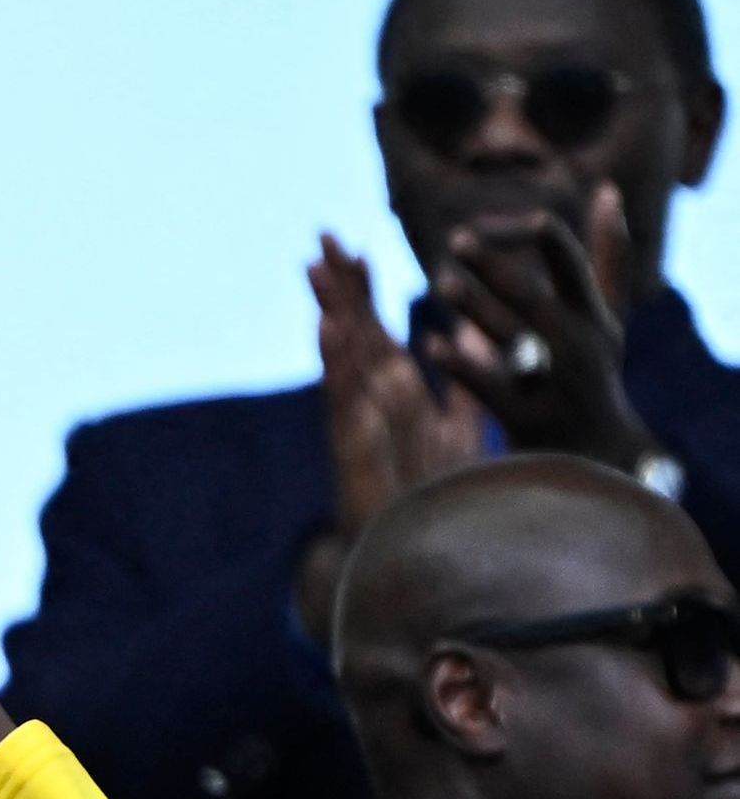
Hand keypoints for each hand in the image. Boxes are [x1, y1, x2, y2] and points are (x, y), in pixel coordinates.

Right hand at [313, 234, 489, 551]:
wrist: (417, 558)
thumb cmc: (433, 500)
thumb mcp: (457, 432)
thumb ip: (465, 386)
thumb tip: (483, 338)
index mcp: (396, 398)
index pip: (377, 334)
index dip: (366, 294)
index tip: (357, 249)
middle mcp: (373, 407)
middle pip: (353, 337)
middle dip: (339, 290)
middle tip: (323, 240)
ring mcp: (360, 429)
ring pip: (343, 363)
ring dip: (328, 317)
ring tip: (315, 273)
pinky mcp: (356, 455)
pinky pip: (345, 403)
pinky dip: (336, 365)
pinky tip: (329, 331)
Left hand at [422, 187, 649, 464]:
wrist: (592, 457)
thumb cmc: (592, 375)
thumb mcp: (605, 316)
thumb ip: (607, 257)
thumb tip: (608, 190)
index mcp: (594, 317)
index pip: (572, 264)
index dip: (544, 236)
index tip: (509, 220)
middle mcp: (579, 345)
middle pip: (536, 297)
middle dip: (498, 268)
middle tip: (457, 239)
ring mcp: (555, 383)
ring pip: (512, 338)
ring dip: (477, 307)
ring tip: (441, 283)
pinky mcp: (529, 419)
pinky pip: (491, 388)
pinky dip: (463, 364)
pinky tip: (430, 344)